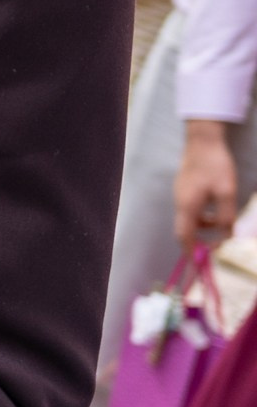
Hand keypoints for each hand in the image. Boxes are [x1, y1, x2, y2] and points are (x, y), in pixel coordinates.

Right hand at [175, 119, 240, 247]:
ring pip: (189, 220)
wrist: (202, 141)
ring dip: (204, 226)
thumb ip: (226, 217)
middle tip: (218, 243)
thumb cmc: (215, 166)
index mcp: (188, 206)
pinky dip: (202, 216)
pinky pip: (191, 210)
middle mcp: (180, 203)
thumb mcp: (227, 193)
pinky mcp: (184, 189)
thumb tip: (226, 235)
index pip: (183, 237)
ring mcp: (180, 195)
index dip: (190, 252)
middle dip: (200, 240)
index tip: (198, 266)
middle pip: (185, 230)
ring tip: (222, 221)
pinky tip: (215, 207)